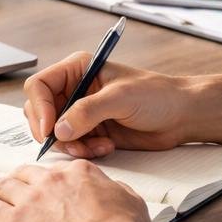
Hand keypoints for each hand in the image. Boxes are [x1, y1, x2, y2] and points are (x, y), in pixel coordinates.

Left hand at [0, 161, 152, 221]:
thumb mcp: (129, 200)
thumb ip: (115, 191)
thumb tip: (114, 192)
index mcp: (77, 173)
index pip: (57, 169)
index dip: (49, 178)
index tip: (46, 183)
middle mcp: (50, 181)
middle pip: (25, 174)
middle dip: (16, 178)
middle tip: (10, 182)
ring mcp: (30, 199)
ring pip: (2, 187)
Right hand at [23, 54, 195, 157]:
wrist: (181, 116)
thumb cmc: (157, 96)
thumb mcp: (120, 98)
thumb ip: (87, 112)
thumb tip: (58, 130)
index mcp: (77, 70)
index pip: (39, 86)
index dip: (40, 108)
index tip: (49, 129)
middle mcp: (74, 89)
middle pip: (40, 112)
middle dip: (53, 132)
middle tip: (71, 144)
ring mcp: (81, 112)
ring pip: (54, 133)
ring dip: (71, 145)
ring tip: (96, 147)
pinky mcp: (90, 131)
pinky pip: (72, 145)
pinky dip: (84, 151)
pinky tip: (106, 147)